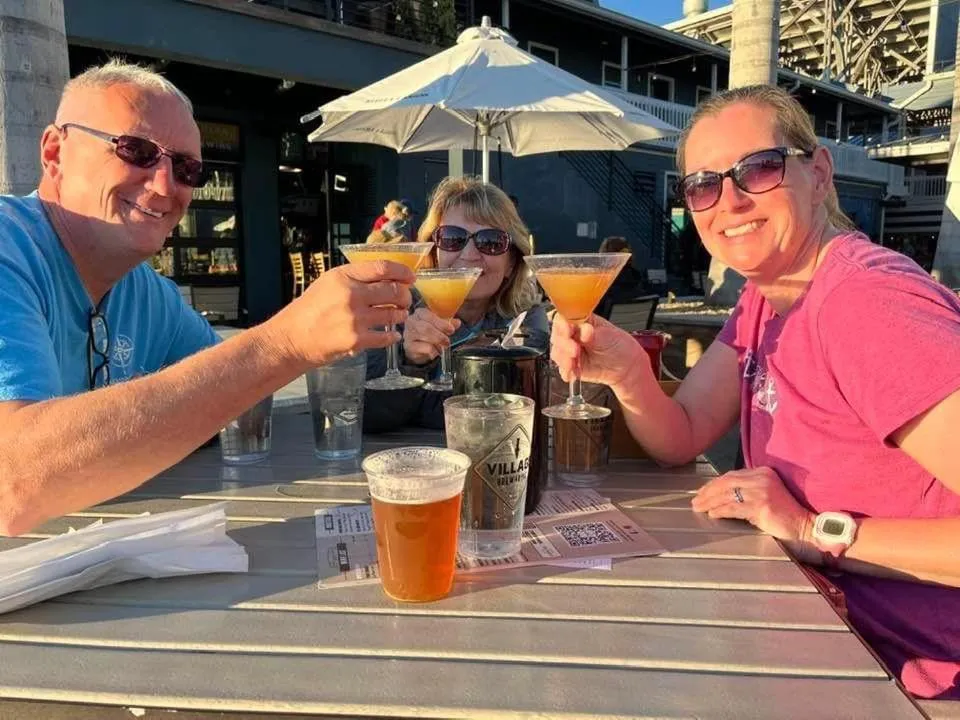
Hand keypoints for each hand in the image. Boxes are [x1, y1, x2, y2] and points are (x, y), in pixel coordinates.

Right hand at [268, 261, 413, 366]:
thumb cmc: (309, 310)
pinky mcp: (356, 340)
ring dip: (401, 315)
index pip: (382, 268)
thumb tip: (387, 277)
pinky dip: (393, 336)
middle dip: (405, 295)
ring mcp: (355, 319)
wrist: (292, 339)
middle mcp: (351, 295)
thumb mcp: (328, 284)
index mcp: (343, 277)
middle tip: (406, 299)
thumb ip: (355, 279)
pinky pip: (386, 337)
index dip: (402, 271)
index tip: (410, 277)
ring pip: (393, 314)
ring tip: (400, 315)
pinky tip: (393, 335)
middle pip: (393, 290)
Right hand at [402, 307, 461, 364]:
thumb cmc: (428, 333)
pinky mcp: (409, 346)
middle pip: (426, 328)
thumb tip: (457, 322)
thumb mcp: (439, 325)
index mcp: (419, 313)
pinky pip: (424, 348)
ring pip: (424, 338)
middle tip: (447, 341)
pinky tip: (435, 351)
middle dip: (440, 335)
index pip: (428, 315)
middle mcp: (411, 322)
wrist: (416, 348)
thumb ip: (448, 323)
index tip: (451, 329)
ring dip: (437, 343)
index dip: (441, 323)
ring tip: (443, 346)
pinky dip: (433, 351)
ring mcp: (408, 334)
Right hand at [550, 313, 649, 390]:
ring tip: (574, 362)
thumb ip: (593, 334)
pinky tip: (574, 372)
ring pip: (557, 353)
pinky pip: (562, 370)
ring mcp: (569, 351)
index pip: (563, 318)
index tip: (568, 329)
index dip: (562, 324)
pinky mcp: (570, 366)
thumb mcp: (607, 336)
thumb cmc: (617, 345)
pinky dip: (567, 372)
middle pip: (557, 336)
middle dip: (563, 343)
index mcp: (579, 321)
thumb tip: (585, 330)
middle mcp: (571, 335)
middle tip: (575, 348)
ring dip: (564, 358)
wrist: (625, 366)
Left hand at [691, 466, 813, 542]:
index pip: (730, 475)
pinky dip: (721, 511)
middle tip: (695, 501)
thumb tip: (720, 495)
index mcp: (761, 472)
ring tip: (699, 508)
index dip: (713, 484)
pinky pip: (734, 508)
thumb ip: (746, 488)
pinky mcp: (760, 506)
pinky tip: (713, 514)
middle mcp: (760, 478)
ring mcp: (761, 492)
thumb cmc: (783, 510)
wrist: (803, 523)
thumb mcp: (765, 492)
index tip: (702, 492)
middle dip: (707, 492)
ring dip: (710, 502)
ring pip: (727, 495)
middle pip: (726, 483)